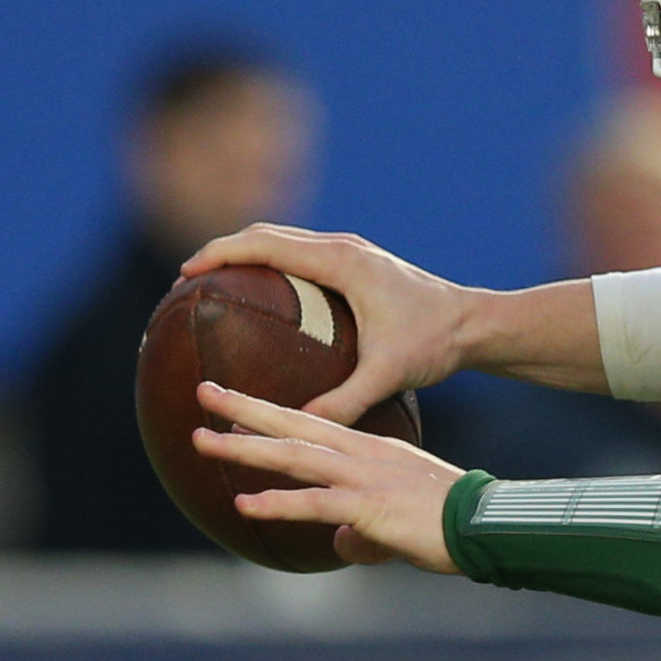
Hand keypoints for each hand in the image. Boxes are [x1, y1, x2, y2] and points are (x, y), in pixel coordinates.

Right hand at [182, 224, 472, 424]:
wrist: (474, 324)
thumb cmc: (434, 342)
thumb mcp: (388, 373)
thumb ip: (345, 401)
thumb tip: (301, 425)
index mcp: (340, 261)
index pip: (264, 244)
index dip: (219, 254)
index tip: (186, 273)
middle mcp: (341, 248)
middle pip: (265, 235)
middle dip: (222, 251)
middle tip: (186, 280)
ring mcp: (349, 252)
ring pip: (282, 240)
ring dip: (244, 254)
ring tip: (212, 283)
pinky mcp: (356, 263)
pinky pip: (300, 254)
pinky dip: (270, 265)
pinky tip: (259, 299)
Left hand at [192, 381, 463, 572]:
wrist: (487, 526)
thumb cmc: (450, 522)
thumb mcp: (396, 520)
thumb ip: (362, 527)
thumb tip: (339, 540)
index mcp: (371, 450)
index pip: (311, 423)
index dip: (269, 411)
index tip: (232, 399)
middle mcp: (362, 455)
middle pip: (294, 426)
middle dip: (244, 408)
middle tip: (202, 391)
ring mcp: (364, 477)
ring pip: (294, 457)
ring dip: (245, 447)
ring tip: (202, 439)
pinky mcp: (369, 506)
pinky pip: (314, 503)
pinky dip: (277, 502)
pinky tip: (243, 503)